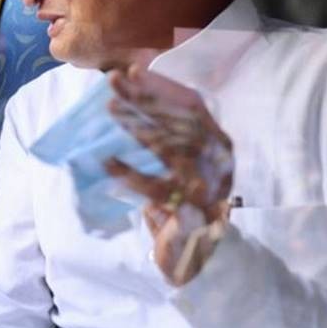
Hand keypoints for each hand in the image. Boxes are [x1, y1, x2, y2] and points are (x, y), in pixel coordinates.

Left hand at [103, 65, 232, 284]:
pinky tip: (108, 163)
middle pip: (180, 119)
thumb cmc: (184, 205)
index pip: (192, 106)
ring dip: (139, 124)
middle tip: (114, 80)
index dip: (163, 86)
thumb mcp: (175, 165)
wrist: (199, 257)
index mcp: (216, 145)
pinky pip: (157, 188)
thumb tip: (128, 98)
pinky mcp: (191, 212)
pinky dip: (131, 174)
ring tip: (111, 108)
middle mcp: (218, 162)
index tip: (134, 70)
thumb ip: (162, 135)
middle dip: (146, 97)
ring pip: (171, 147)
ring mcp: (208, 186)